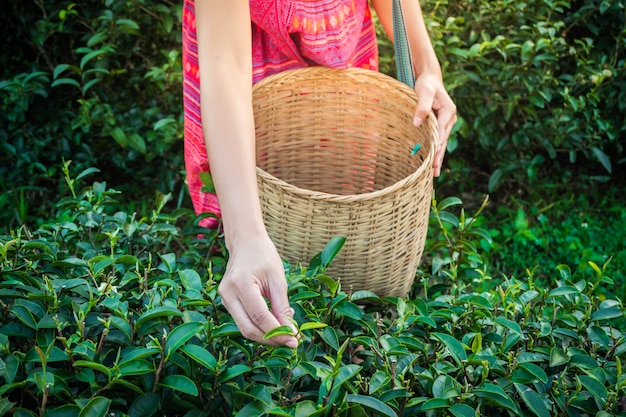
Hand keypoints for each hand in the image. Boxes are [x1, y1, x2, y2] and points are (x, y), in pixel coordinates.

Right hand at [218, 233, 297, 347]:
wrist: (246, 243)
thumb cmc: (264, 256)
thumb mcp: (278, 279)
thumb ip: (282, 306)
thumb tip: (290, 332)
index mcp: (241, 283)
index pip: (260, 316)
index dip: (277, 332)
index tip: (295, 340)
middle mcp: (228, 293)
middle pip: (248, 328)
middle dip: (271, 339)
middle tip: (291, 342)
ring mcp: (224, 298)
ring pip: (244, 328)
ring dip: (265, 336)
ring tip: (284, 335)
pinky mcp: (226, 301)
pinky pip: (242, 321)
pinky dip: (259, 327)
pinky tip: (273, 327)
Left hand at [411, 72, 456, 176]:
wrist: (430, 80)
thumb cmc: (427, 85)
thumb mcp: (423, 92)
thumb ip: (422, 107)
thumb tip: (417, 123)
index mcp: (449, 111)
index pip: (441, 132)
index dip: (436, 146)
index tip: (433, 159)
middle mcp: (451, 118)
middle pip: (443, 140)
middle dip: (439, 156)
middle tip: (434, 172)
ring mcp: (447, 122)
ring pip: (442, 142)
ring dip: (438, 156)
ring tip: (434, 172)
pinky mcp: (442, 124)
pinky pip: (439, 139)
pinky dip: (436, 150)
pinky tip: (433, 161)